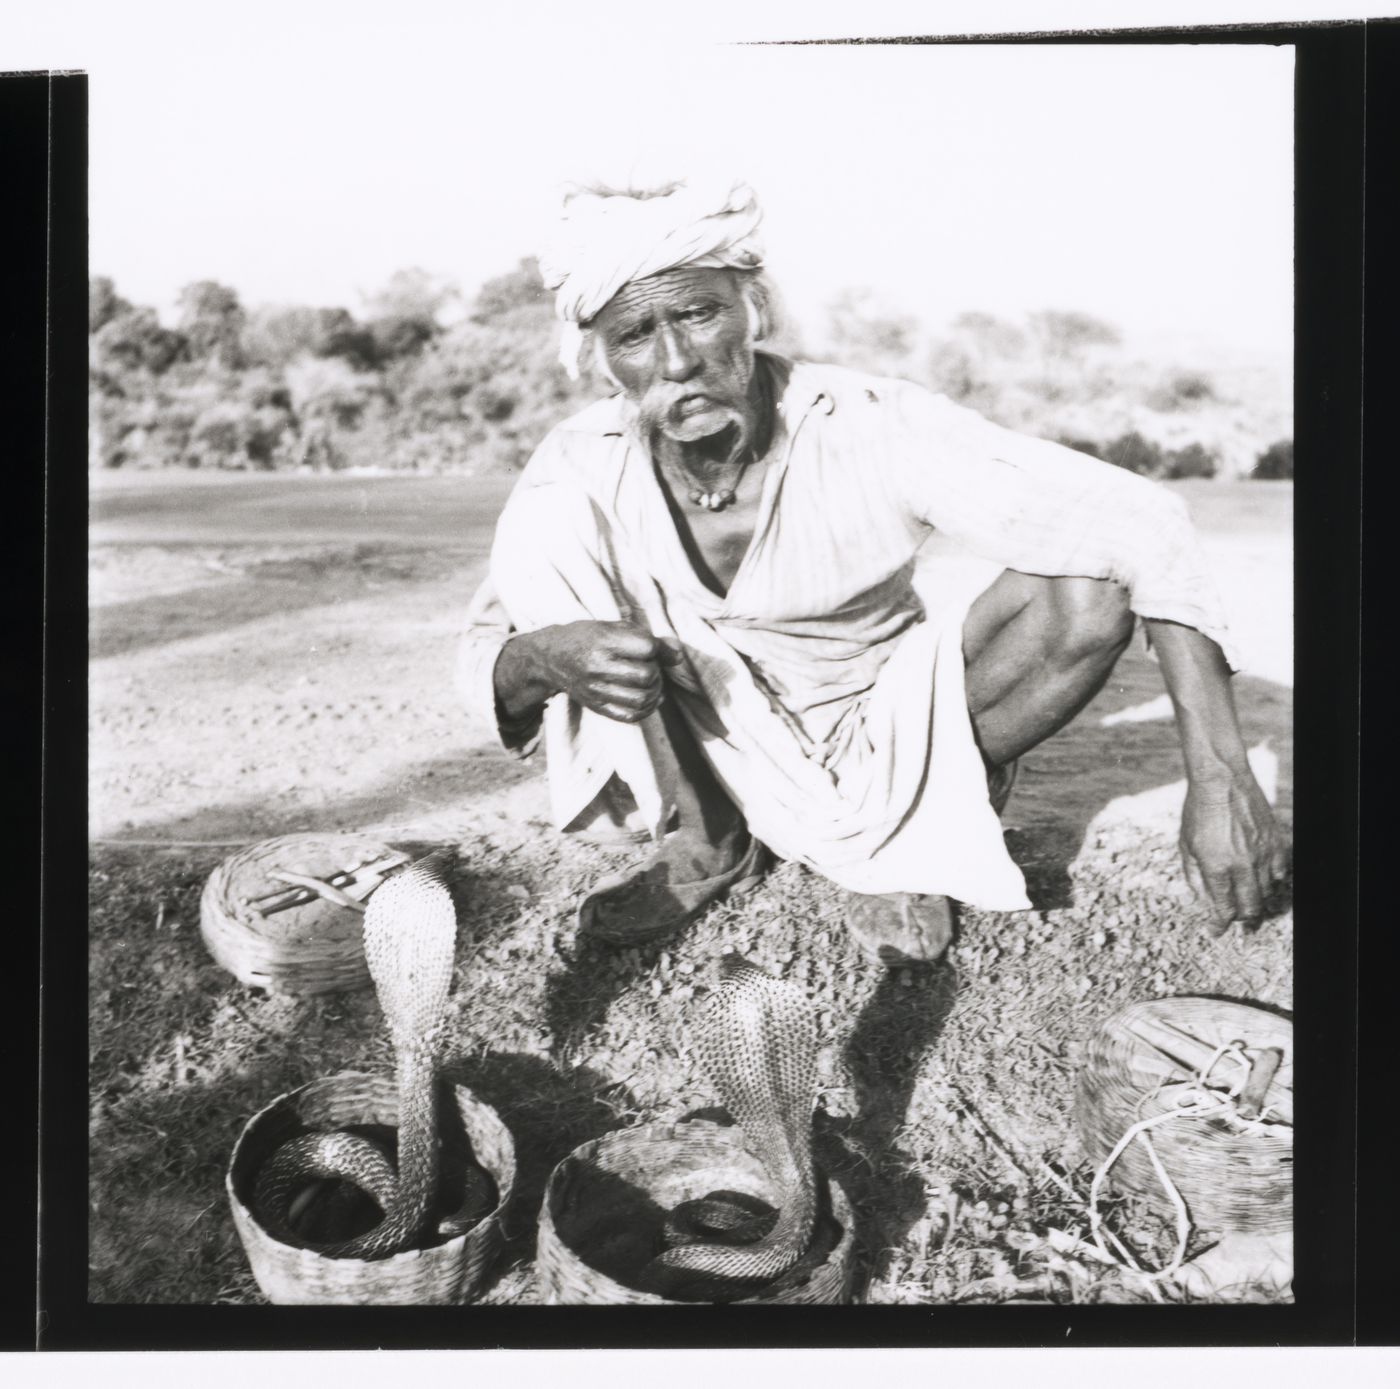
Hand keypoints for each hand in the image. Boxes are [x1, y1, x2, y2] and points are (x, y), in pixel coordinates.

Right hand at [501, 621, 675, 724]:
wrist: (551, 657)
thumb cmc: (587, 637)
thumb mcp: (613, 626)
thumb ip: (647, 638)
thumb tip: (678, 654)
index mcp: (603, 641)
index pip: (647, 647)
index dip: (659, 648)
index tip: (656, 649)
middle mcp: (598, 667)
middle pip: (647, 675)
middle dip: (657, 670)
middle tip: (651, 665)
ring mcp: (597, 690)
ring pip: (642, 698)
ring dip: (656, 690)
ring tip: (651, 682)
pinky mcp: (596, 706)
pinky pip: (631, 715)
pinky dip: (647, 709)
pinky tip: (649, 698)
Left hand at [1179, 770, 1290, 933]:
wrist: (1221, 781)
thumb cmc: (1198, 812)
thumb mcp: (1186, 845)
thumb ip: (1195, 877)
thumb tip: (1203, 901)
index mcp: (1216, 867)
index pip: (1223, 909)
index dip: (1219, 925)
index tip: (1216, 931)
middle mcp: (1242, 864)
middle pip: (1249, 908)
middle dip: (1242, 921)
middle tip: (1237, 925)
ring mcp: (1262, 854)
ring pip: (1267, 893)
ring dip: (1257, 904)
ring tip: (1250, 908)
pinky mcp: (1275, 843)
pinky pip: (1280, 874)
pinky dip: (1272, 883)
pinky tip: (1264, 884)